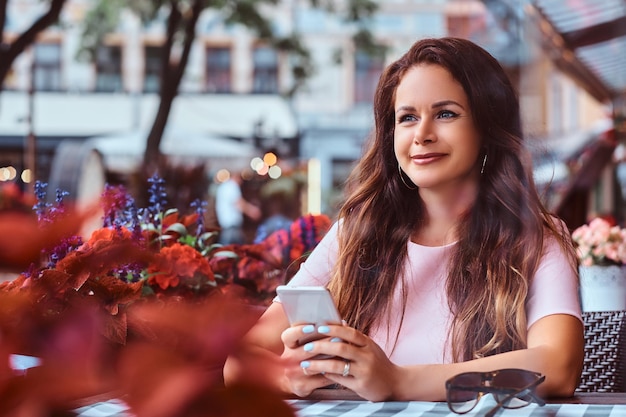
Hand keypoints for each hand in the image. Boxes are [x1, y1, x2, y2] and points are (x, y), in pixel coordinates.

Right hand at [280, 324, 336, 396]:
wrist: (291, 381)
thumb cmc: (301, 357)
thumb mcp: (301, 345)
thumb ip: (316, 334)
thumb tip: (340, 323)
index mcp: (288, 346)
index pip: (289, 336)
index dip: (299, 331)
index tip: (312, 326)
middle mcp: (289, 359)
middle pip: (306, 351)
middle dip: (324, 344)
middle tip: (338, 337)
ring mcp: (295, 374)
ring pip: (315, 366)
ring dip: (331, 359)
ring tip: (344, 353)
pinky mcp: (302, 386)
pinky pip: (322, 379)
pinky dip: (334, 373)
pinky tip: (343, 367)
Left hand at [282, 323, 400, 400]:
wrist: (395, 383)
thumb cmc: (378, 363)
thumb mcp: (370, 347)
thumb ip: (355, 337)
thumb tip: (340, 322)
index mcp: (368, 344)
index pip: (350, 333)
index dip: (334, 329)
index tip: (319, 327)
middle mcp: (367, 356)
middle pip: (341, 348)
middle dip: (321, 346)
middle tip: (307, 346)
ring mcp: (364, 372)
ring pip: (338, 366)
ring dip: (319, 364)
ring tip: (306, 363)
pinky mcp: (361, 386)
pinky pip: (340, 380)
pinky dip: (327, 375)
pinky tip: (318, 373)